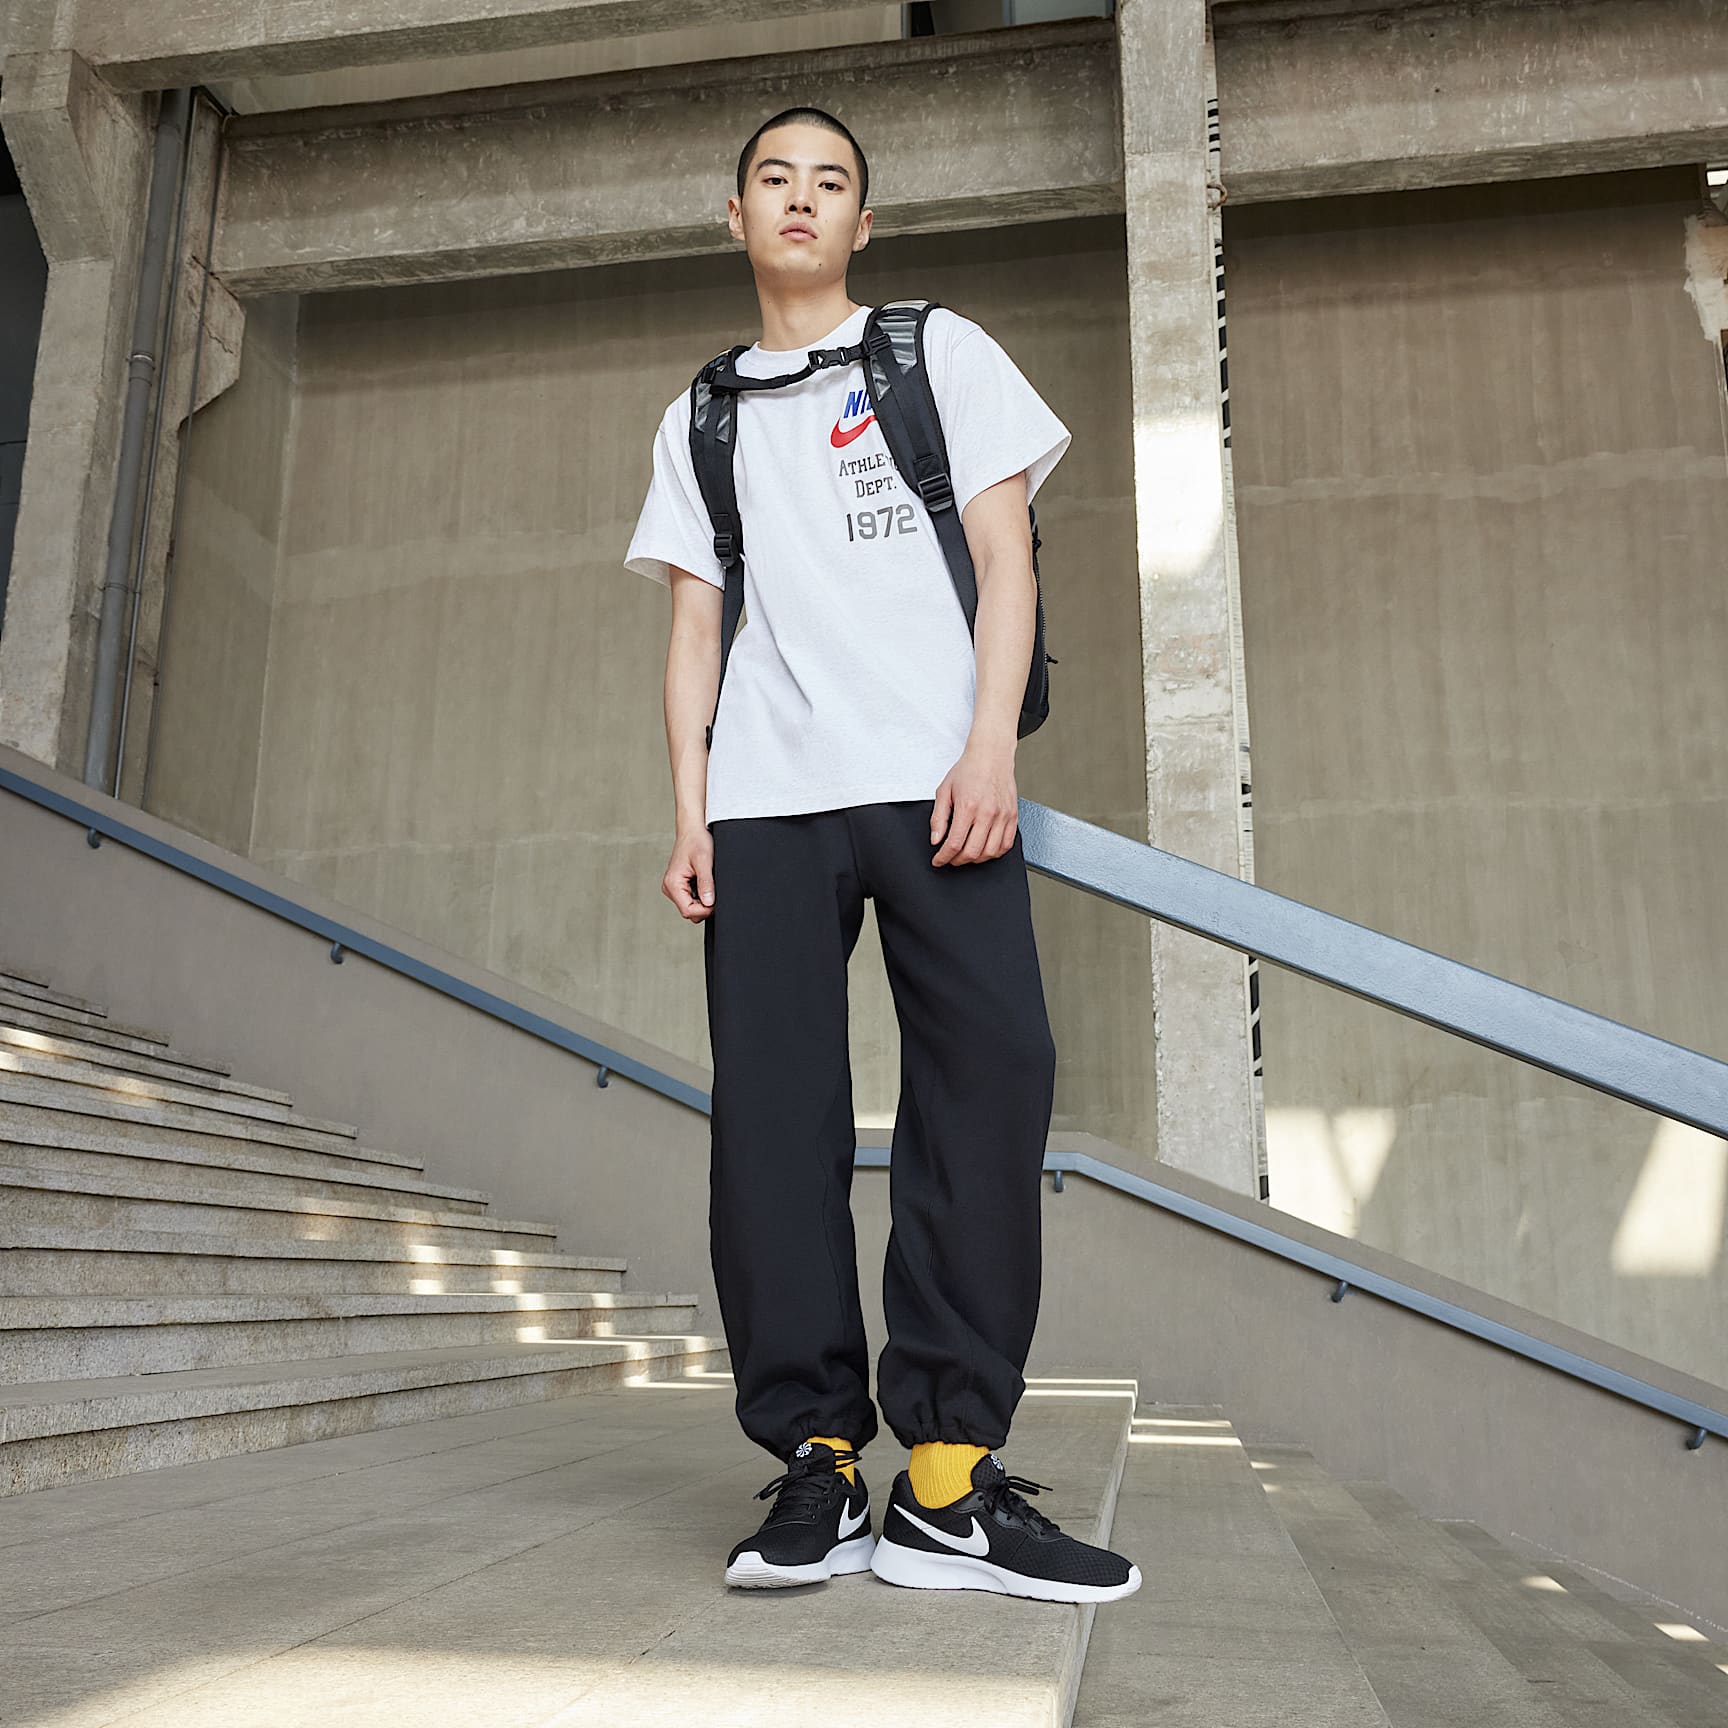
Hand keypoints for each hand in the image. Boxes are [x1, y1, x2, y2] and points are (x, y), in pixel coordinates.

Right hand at [664, 826, 715, 920]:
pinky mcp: (679, 886)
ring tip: (707, 881)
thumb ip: (706, 883)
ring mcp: (673, 888)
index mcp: (672, 884)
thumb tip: (708, 903)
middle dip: (704, 906)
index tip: (715, 900)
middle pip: (690, 911)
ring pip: (691, 907)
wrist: (692, 830)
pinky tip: (703, 881)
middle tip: (713, 889)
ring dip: (703, 900)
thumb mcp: (704, 861)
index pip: (688, 911)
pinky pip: (691, 899)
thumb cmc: (697, 841)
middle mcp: (670, 888)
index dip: (704, 910)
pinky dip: (701, 894)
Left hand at [930, 742, 1017, 865]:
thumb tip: (936, 840)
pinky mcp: (1013, 816)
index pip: (954, 843)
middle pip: (973, 852)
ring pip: (990, 853)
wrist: (991, 755)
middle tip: (950, 858)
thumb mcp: (944, 791)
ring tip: (966, 854)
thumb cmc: (969, 770)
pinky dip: (994, 853)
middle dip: (957, 861)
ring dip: (975, 859)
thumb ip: (938, 818)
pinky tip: (984, 849)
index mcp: (968, 806)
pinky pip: (1006, 845)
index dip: (944, 857)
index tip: (938, 860)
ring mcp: (1003, 816)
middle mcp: (988, 813)